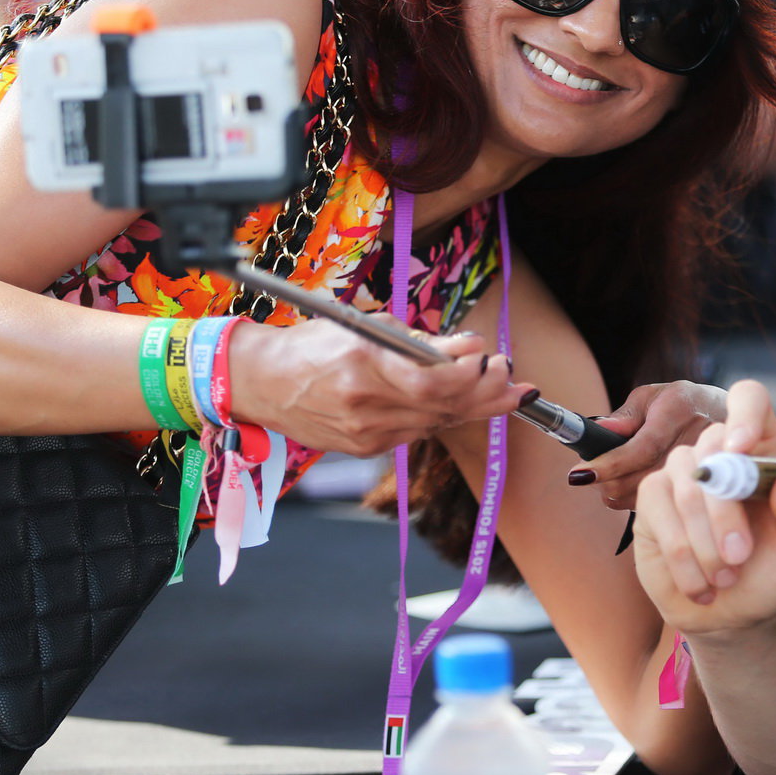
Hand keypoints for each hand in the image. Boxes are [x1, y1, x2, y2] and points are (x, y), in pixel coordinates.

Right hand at [227, 317, 526, 454]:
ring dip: (474, 407)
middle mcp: (364, 404)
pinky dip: (442, 417)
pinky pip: (416, 432)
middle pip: (441, 407)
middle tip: (513, 378)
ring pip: (434, 423)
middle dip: (485, 393)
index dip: (469, 374)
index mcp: (362, 365)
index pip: (431, 381)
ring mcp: (365, 433)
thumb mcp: (360, 326)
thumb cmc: (311, 345)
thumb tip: (464, 348)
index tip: (489, 355)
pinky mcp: (364, 448)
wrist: (261, 383)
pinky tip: (462, 404)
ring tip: (503, 392)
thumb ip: (413, 341)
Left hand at [569, 380, 727, 509]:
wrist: (734, 422)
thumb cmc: (682, 406)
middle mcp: (695, 441)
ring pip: (647, 498)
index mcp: (679, 411)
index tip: (580, 473)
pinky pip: (659, 506)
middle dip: (606, 481)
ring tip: (613, 475)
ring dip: (619, 492)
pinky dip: (638, 499)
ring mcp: (703, 469)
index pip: (642, 447)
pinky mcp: (703, 491)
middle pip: (642, 480)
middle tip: (590, 472)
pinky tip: (635, 484)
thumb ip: (625, 416)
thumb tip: (601, 430)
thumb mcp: (653, 397)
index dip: (610, 464)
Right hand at [632, 380, 775, 634]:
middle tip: (739, 557)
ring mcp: (684, 470)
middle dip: (726, 513)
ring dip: (705, 542)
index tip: (741, 449)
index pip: (750, 399)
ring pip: (687, 486)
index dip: (743, 414)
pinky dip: (682, 554)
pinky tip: (700, 583)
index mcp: (764, 447)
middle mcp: (720, 451)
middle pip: (714, 451)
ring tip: (725, 577)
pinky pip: (657, 507)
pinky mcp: (654, 496)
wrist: (736, 608)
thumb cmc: (774, 567)